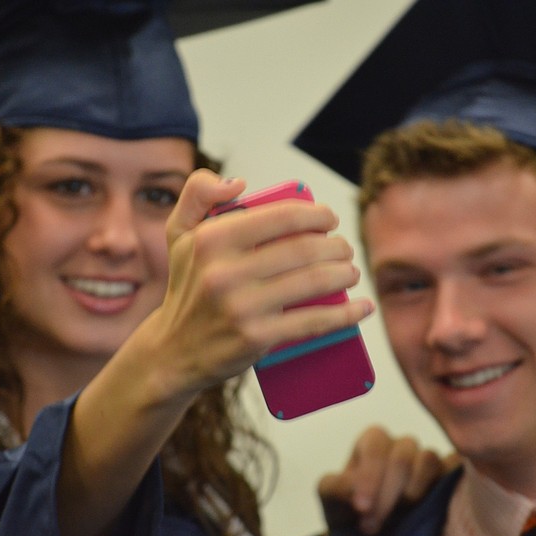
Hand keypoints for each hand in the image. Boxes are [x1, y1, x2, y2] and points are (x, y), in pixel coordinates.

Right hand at [138, 170, 374, 399]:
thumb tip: (240, 183)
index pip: (280, 216)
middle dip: (336, 246)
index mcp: (211, 240)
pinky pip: (313, 322)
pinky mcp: (257, 338)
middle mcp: (224, 272)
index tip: (330, 220)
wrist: (173, 351)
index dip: (316, 214)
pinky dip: (345, 314)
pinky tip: (362, 307)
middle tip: (344, 249)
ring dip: (344, 274)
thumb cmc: (187, 286)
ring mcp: (242, 307)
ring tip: (351, 272)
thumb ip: (197, 192)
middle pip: (303, 249)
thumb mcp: (178, 233)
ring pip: (313, 282)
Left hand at [318, 426, 449, 535]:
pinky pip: (452, 470)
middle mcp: (402, 445)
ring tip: (399, 516)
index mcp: (373, 441)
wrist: (369, 532)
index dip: (369, 477)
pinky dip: (442, 486)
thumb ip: (336, 488)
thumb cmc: (349, 508)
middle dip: (385, 495)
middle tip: (371, 526)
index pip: (375, 447)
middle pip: (401, 457)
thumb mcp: (332, 498)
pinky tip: (428, 507)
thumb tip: (354, 489)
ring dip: (412, 492)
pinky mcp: (447, 476)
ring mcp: (426, 459)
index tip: (361, 508)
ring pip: (427, 460)